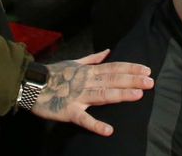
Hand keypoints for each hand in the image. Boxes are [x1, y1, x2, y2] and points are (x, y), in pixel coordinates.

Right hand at [29, 50, 152, 135]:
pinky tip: (109, 130)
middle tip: (150, 82)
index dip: (130, 69)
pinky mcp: (69, 111)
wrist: (30, 84)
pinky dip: (96, 124)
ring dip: (120, 95)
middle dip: (132, 80)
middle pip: (112, 80)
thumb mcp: (74, 62)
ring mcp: (78, 96)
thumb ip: (93, 59)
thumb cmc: (53, 74)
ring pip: (102, 95)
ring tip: (138, 96)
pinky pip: (84, 118)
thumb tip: (108, 52)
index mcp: (88, 71)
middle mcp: (86, 81)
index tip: (147, 70)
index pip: (113, 68)